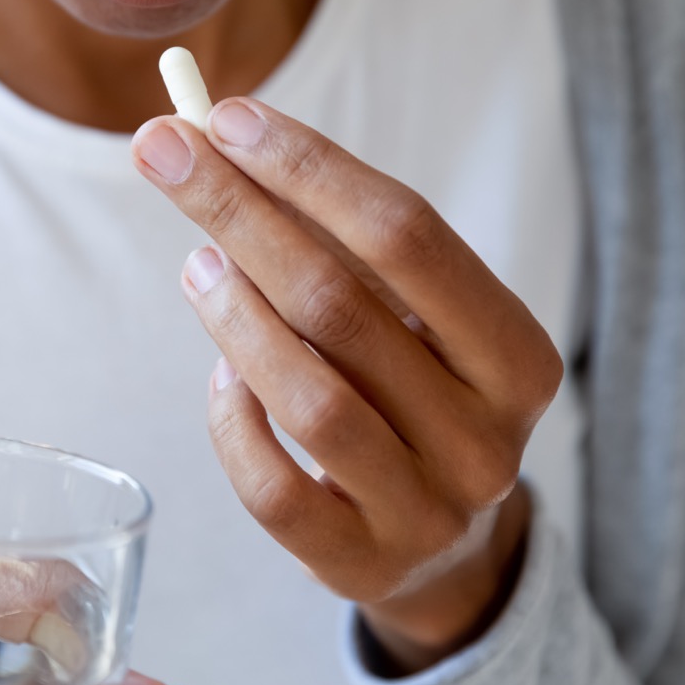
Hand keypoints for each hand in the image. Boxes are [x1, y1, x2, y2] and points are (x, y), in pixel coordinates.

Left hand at [132, 98, 562, 672]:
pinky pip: (272, 487)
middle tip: (166, 151)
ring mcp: (426, 513)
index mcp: (518, 359)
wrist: (447, 543)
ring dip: (234, 314)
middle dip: (240, 213)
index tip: (228, 118)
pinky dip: (233, 419)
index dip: (311, 169)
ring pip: (309, 400)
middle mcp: (486, 441)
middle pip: (342, 304)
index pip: (409, 236)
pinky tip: (221, 375)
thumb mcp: (412, 319)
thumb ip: (339, 241)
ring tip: (194, 262)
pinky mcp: (360, 566)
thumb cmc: (416, 394)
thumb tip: (222, 141)